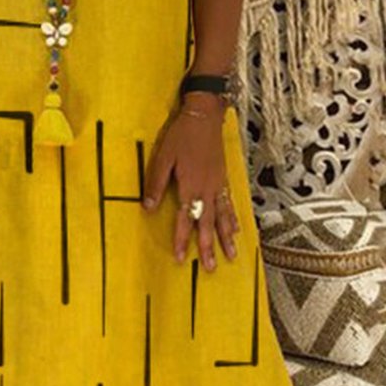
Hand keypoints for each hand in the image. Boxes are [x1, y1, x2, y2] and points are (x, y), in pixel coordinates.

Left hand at [141, 95, 239, 270]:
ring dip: (226, 238)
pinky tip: (237, 230)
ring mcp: (218, 185)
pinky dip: (234, 219)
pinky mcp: (224, 179)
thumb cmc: (180, 135)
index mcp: (190, 186)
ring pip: (223, 217)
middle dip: (209, 247)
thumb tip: (147, 207)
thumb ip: (156, 183)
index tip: (182, 259)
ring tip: (231, 256)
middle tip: (212, 269)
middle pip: (207, 223)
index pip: (185, 219)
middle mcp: (206, 190)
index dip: (183, 239)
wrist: (205, 116)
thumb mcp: (163, 157)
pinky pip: (230, 204)